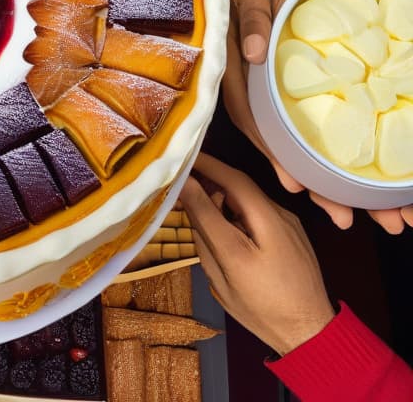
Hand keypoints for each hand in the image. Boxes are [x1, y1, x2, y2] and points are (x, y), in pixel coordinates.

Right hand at [179, 153, 336, 355]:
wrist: (310, 332)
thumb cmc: (261, 309)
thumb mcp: (224, 273)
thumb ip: (205, 229)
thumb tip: (186, 193)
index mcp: (263, 227)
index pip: (229, 182)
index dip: (202, 165)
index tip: (178, 157)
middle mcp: (279, 218)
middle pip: (240, 184)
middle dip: (210, 174)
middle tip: (181, 174)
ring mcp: (288, 223)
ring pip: (249, 196)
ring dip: (221, 190)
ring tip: (194, 196)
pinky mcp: (291, 230)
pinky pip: (258, 208)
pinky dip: (235, 205)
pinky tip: (220, 217)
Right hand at [222, 0, 408, 232]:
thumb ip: (250, 17)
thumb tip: (250, 55)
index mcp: (233, 66)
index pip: (248, 115)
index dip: (271, 151)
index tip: (295, 184)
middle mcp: (253, 84)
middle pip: (278, 141)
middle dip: (310, 182)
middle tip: (342, 218)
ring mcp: (277, 87)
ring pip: (299, 140)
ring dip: (328, 178)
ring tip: (360, 215)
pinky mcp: (301, 84)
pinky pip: (316, 122)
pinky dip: (332, 151)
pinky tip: (354, 178)